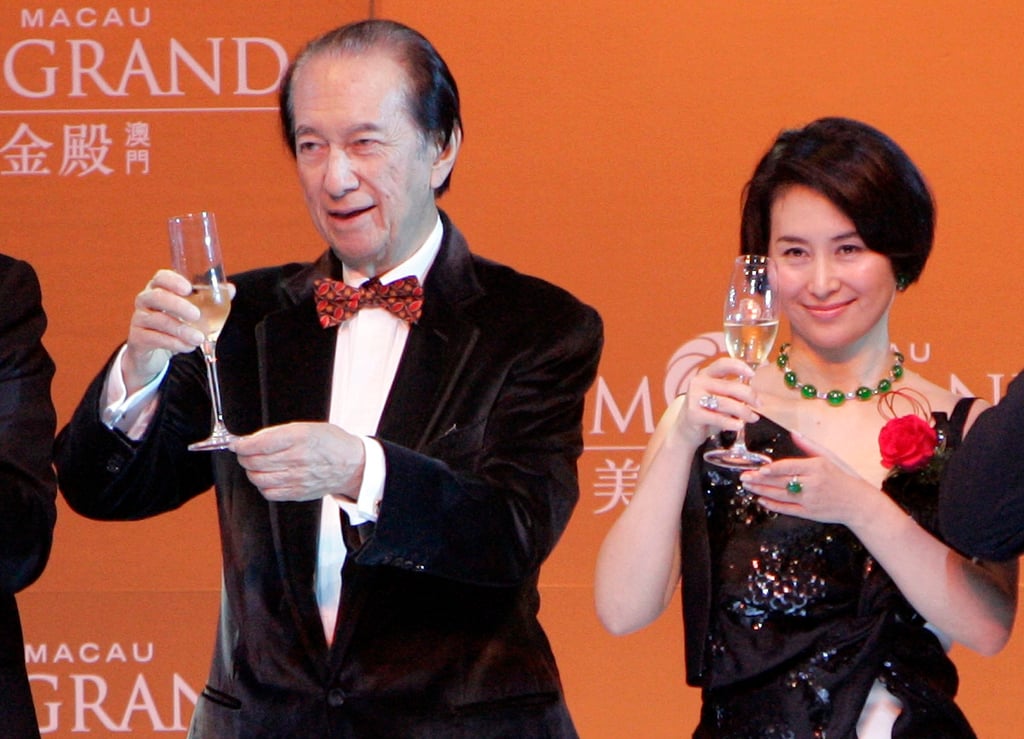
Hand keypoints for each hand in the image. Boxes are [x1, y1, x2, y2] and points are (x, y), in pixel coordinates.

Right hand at [122, 270, 236, 393]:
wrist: (152, 352)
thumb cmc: (174, 324)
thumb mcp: (190, 311)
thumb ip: (209, 299)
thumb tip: (230, 289)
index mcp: (159, 289)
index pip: (160, 277)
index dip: (173, 280)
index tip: (188, 288)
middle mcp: (145, 300)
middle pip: (157, 296)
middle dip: (178, 305)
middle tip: (197, 315)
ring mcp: (139, 319)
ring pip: (157, 320)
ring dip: (181, 330)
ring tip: (198, 338)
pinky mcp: (138, 338)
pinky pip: (154, 338)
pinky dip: (174, 343)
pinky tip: (187, 347)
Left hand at [231, 422, 365, 502]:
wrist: (352, 465)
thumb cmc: (331, 443)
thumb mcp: (307, 427)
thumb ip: (279, 433)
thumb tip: (252, 440)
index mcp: (299, 437)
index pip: (259, 444)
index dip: (242, 444)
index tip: (237, 443)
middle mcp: (297, 458)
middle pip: (255, 461)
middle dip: (244, 456)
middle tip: (245, 452)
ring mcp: (297, 478)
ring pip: (258, 478)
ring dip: (251, 471)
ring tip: (256, 465)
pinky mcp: (298, 492)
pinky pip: (269, 492)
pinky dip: (262, 485)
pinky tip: (268, 477)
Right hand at [675, 357, 758, 446]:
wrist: (684, 430)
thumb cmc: (707, 410)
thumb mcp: (719, 397)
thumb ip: (733, 391)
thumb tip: (757, 389)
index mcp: (706, 375)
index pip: (723, 364)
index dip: (739, 366)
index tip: (753, 374)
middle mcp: (698, 383)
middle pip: (730, 386)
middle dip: (749, 395)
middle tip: (758, 404)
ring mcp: (694, 398)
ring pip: (726, 403)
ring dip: (744, 411)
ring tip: (752, 418)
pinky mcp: (693, 414)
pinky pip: (719, 418)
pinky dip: (732, 423)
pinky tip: (740, 425)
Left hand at [740, 432, 881, 526]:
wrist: (859, 504)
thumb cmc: (844, 477)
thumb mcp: (829, 457)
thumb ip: (809, 445)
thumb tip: (793, 432)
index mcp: (816, 468)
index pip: (789, 467)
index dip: (772, 469)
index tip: (758, 469)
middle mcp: (812, 484)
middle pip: (780, 482)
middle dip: (759, 480)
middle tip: (744, 477)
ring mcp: (810, 500)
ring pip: (780, 495)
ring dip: (761, 491)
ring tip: (747, 486)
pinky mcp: (809, 514)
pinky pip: (787, 509)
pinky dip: (772, 505)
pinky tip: (761, 499)